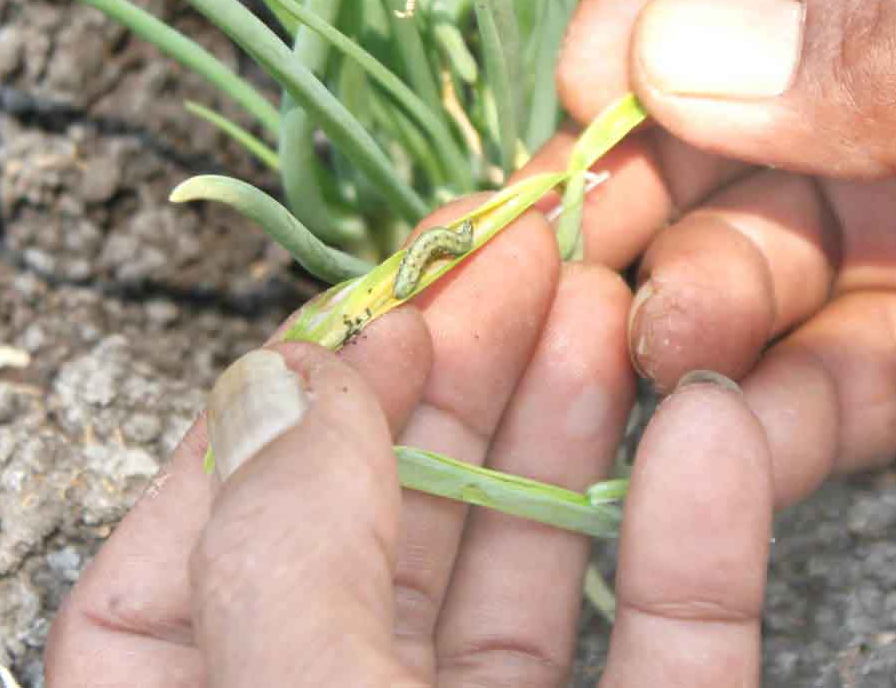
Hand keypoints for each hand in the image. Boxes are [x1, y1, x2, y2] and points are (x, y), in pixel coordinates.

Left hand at [45, 209, 774, 686]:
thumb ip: (281, 561)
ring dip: (564, 424)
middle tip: (518, 247)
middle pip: (369, 530)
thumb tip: (283, 381)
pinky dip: (698, 543)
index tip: (386, 304)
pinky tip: (717, 434)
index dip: (275, 415)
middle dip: (445, 373)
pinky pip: (667, 652)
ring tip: (602, 293)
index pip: (178, 561)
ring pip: (516, 572)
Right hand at [550, 0, 895, 527]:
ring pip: (785, 234)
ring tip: (654, 339)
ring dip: (699, 283)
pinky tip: (708, 414)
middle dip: (670, 153)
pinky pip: (839, 372)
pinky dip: (759, 396)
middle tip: (585, 233)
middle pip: (770, 78)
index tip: (602, 74)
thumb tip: (688, 43)